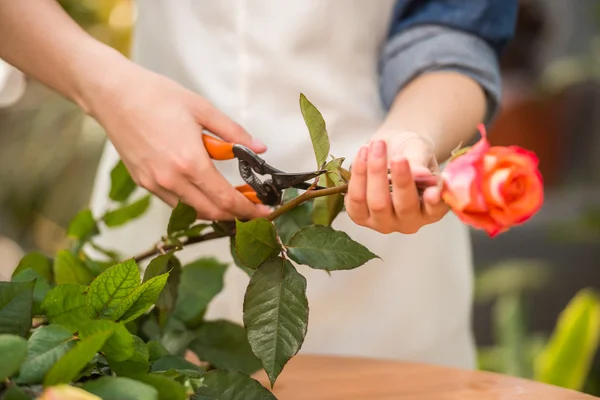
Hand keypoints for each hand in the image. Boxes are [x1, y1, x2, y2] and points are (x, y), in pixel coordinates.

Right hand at [86, 64, 270, 220]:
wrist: (112, 94)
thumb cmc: (155, 96)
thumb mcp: (203, 109)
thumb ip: (234, 133)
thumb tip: (259, 149)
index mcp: (189, 162)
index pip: (226, 199)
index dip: (249, 210)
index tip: (265, 211)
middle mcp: (171, 180)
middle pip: (211, 213)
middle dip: (236, 214)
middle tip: (252, 206)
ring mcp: (154, 184)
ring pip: (192, 210)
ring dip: (214, 207)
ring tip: (230, 194)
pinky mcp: (143, 182)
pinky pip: (174, 201)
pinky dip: (192, 200)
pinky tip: (201, 184)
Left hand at [345, 131, 448, 233]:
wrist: (388, 149)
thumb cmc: (410, 153)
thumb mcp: (420, 151)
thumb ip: (419, 164)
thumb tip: (421, 175)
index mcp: (431, 211)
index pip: (435, 209)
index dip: (435, 202)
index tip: (433, 191)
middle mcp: (409, 221)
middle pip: (404, 208)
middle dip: (401, 181)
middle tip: (399, 158)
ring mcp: (383, 222)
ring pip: (377, 204)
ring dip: (375, 173)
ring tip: (376, 146)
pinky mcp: (360, 216)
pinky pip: (356, 199)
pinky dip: (358, 174)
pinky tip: (363, 154)